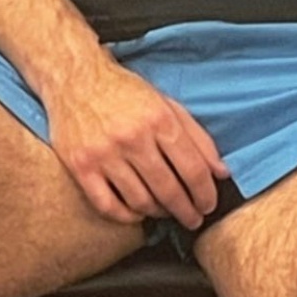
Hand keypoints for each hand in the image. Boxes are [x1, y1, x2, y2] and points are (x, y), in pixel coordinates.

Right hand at [46, 51, 230, 231]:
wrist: (76, 78)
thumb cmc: (125, 92)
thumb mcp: (167, 105)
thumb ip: (198, 138)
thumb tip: (221, 172)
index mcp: (159, 120)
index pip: (192, 169)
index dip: (205, 194)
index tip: (208, 205)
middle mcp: (132, 138)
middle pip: (169, 190)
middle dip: (187, 211)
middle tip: (193, 219)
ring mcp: (104, 154)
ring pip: (140, 201)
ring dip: (158, 213)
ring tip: (165, 211)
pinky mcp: (81, 166)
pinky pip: (108, 205)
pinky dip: (126, 216)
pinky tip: (136, 212)